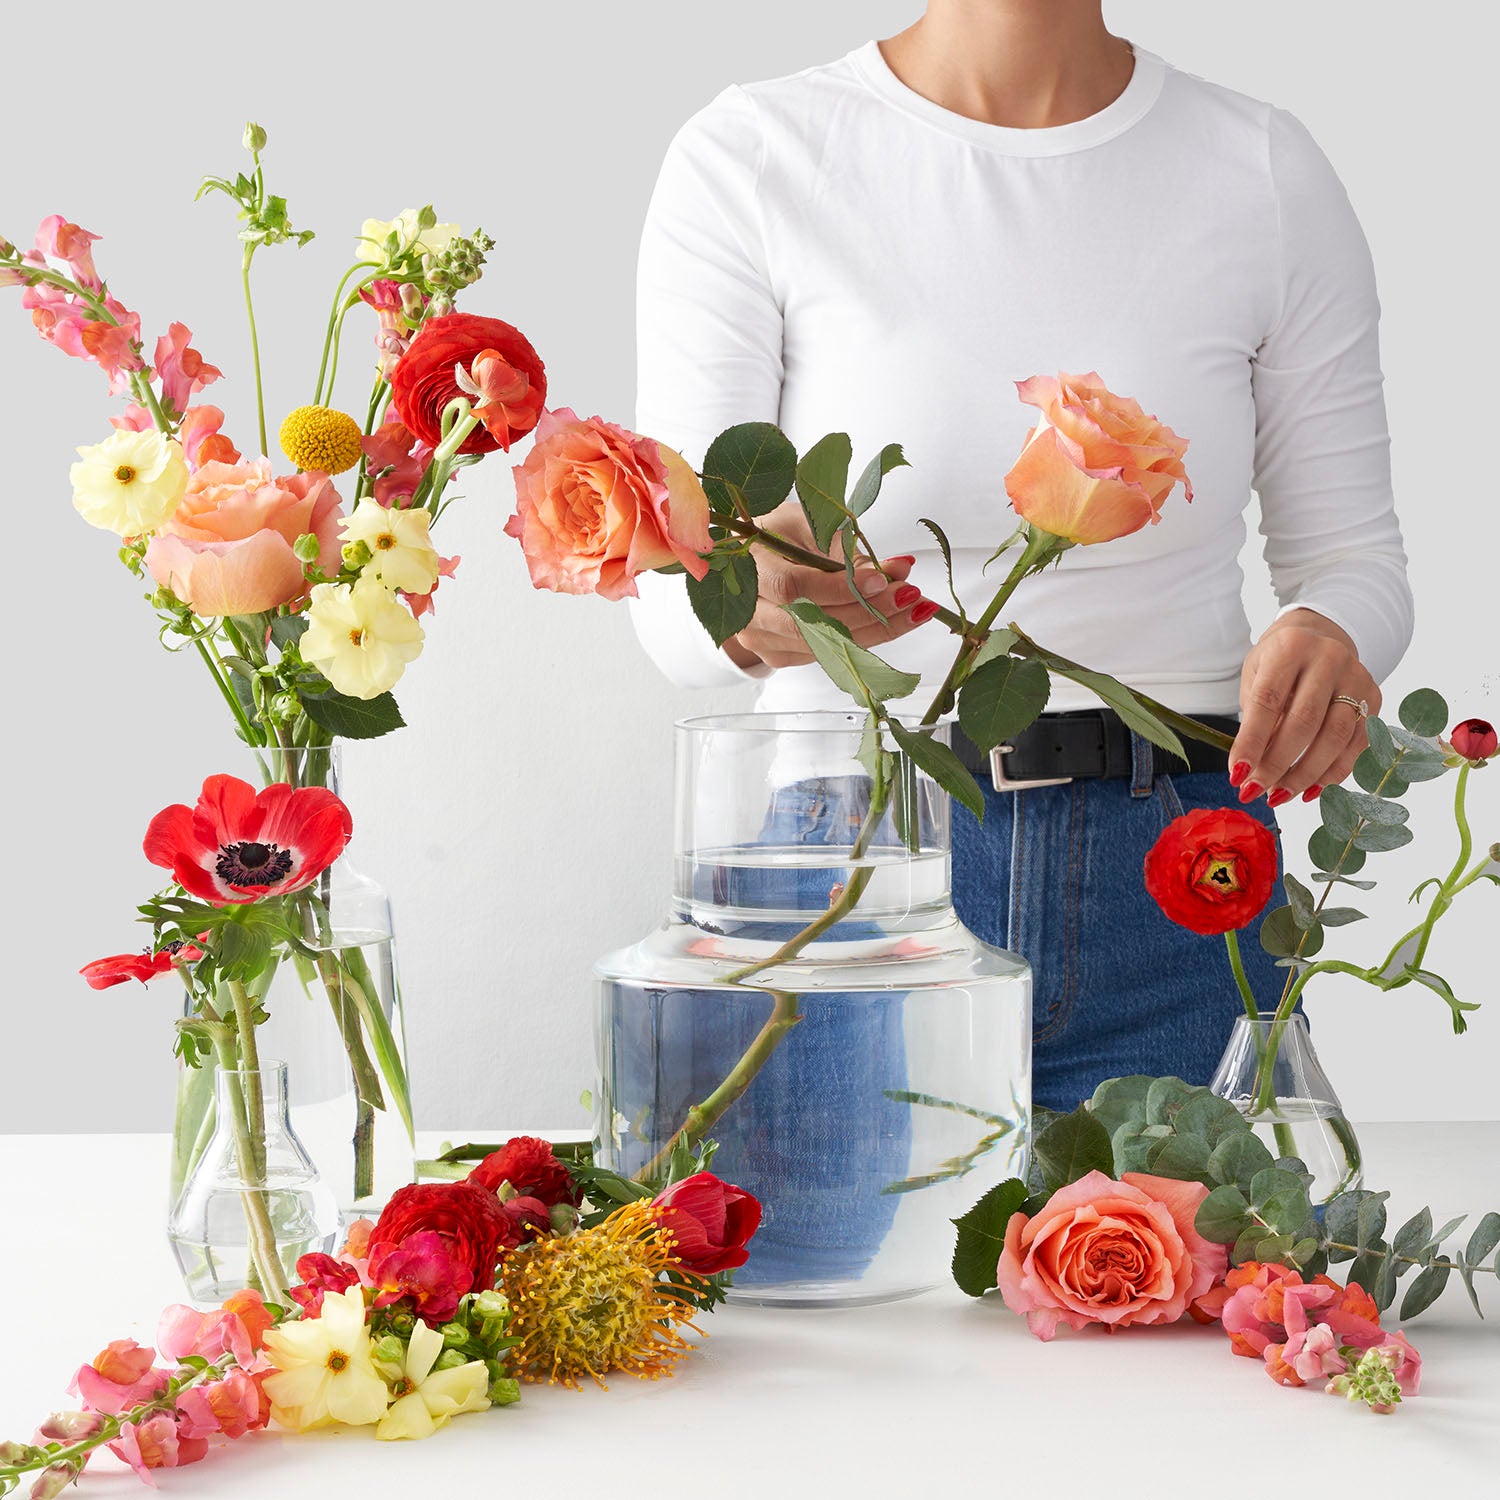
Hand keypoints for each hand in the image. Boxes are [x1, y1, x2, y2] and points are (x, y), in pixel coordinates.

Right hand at [723, 502, 922, 669]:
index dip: (838, 588)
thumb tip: (895, 570)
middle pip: (809, 623)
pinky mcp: (777, 656)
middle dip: (867, 612)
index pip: (792, 587)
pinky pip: (826, 655)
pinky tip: (894, 623)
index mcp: (748, 568)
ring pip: (822, 645)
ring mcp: (760, 638)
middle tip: (910, 595)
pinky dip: (865, 641)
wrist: (751, 564)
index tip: (881, 579)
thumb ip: (845, 547)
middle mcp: (748, 611)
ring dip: (875, 630)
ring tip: (913, 610)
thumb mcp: (807, 523)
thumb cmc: (778, 536)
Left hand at [1229, 609, 1380, 806]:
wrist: (1320, 636)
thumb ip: (1255, 716)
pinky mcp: (1374, 697)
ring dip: (1306, 774)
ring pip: (1336, 736)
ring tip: (1280, 795)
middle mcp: (1329, 659)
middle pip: (1305, 722)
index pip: (1268, 701)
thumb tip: (1252, 769)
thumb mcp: (1256, 676)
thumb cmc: (1278, 662)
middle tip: (1255, 791)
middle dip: (1278, 764)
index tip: (1237, 774)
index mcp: (1291, 647)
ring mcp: (1357, 678)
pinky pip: (1357, 744)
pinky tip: (1310, 790)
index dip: (1252, 741)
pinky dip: (1334, 773)